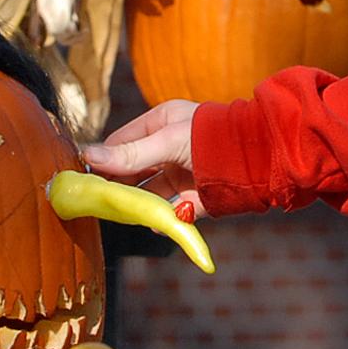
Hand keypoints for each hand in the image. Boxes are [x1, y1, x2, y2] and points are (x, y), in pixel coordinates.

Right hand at [81, 99, 205, 219]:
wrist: (261, 158)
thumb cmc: (212, 139)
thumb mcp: (167, 142)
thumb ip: (130, 154)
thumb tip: (88, 155)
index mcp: (161, 123)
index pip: (122, 143)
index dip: (104, 161)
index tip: (86, 180)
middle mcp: (170, 147)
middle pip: (134, 171)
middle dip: (120, 187)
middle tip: (101, 203)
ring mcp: (183, 172)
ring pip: (151, 194)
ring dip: (140, 206)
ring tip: (128, 216)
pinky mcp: (197, 196)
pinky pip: (173, 211)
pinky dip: (165, 219)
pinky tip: (158, 224)